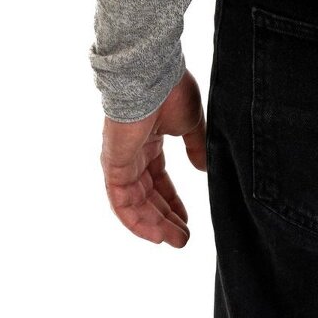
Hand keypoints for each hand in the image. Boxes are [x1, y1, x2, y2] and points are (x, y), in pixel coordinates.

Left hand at [100, 68, 207, 244]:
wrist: (152, 76)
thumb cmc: (171, 91)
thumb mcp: (191, 123)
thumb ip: (196, 146)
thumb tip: (203, 169)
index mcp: (148, 141)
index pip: (158, 179)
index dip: (172, 200)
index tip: (187, 219)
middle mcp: (132, 154)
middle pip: (147, 195)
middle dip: (165, 217)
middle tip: (183, 238)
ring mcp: (121, 161)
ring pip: (135, 204)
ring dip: (154, 225)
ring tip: (176, 241)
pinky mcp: (114, 167)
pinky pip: (122, 203)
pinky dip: (137, 222)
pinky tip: (157, 235)